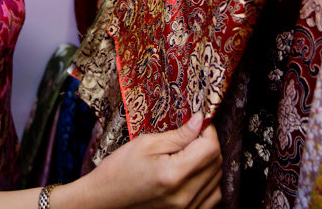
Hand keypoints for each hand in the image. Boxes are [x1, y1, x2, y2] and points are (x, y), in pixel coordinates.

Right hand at [83, 113, 222, 208]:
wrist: (104, 201)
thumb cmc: (118, 171)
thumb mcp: (145, 144)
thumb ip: (178, 135)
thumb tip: (199, 121)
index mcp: (173, 175)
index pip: (210, 148)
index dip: (208, 131)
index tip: (199, 122)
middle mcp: (184, 196)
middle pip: (216, 163)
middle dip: (208, 144)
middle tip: (193, 135)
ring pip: (217, 181)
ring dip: (210, 163)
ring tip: (191, 154)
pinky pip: (211, 198)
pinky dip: (208, 183)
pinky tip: (194, 173)